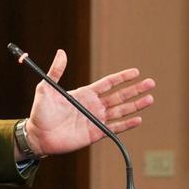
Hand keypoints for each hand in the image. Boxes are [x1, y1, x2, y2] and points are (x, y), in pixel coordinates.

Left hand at [24, 49, 154, 156]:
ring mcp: (95, 119)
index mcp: (84, 94)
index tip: (136, 72)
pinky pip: (114, 128)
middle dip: (135, 89)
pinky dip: (126, 124)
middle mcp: (93, 106)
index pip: (108, 83)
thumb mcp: (46, 88)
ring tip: (150, 99)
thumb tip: (61, 52)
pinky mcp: (95, 133)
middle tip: (151, 83)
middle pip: (119, 96)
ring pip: (120, 111)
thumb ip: (55, 71)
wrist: (38, 135)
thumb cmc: (40, 112)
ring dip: (135, 105)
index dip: (122, 77)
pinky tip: (138, 119)